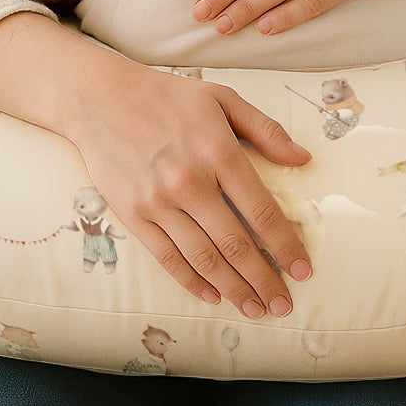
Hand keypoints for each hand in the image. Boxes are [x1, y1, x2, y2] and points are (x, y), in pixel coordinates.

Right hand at [65, 56, 314, 316]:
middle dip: (265, 280)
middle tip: (283, 305)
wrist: (101, 98)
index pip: (262, 210)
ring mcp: (159, 201)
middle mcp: (191, 181)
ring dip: (233, 289)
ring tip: (255, 309)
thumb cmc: (168, 96)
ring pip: (204, 258)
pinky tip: (212, 296)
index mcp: (219, 152)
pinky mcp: (133, 214)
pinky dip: (192, 282)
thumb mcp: (222, 99)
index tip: (303, 269)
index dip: (286, 245)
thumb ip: (266, 130)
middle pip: (236, 244)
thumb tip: (304, 158)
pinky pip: (168, 257)